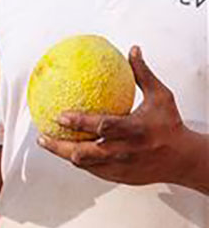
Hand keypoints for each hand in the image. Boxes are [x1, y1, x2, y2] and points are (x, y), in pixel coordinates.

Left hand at [39, 46, 203, 187]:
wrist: (184, 159)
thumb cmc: (170, 125)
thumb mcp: (161, 98)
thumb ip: (143, 74)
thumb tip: (132, 50)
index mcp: (134, 130)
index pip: (102, 126)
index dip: (79, 122)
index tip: (60, 115)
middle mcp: (125, 151)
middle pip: (84, 153)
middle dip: (59, 146)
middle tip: (42, 135)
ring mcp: (121, 167)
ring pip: (85, 164)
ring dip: (63, 153)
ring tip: (47, 142)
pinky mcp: (119, 177)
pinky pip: (92, 170)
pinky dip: (78, 160)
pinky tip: (67, 150)